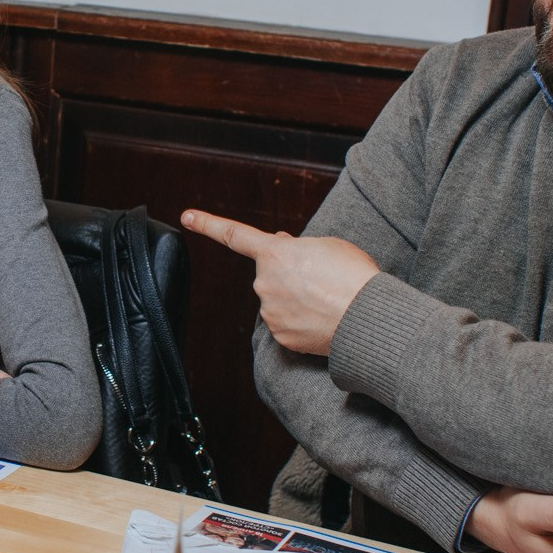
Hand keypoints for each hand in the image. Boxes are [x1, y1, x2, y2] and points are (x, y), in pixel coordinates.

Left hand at [180, 209, 378, 356]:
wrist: (366, 318)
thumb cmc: (354, 276)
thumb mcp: (329, 245)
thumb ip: (299, 246)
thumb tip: (283, 248)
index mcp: (274, 252)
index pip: (234, 235)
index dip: (208, 224)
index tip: (186, 217)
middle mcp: (264, 282)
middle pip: (271, 274)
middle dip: (290, 274)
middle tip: (322, 278)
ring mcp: (270, 311)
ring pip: (279, 300)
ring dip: (297, 298)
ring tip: (328, 299)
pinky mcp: (280, 336)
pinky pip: (286, 323)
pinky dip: (302, 321)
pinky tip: (323, 318)